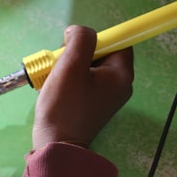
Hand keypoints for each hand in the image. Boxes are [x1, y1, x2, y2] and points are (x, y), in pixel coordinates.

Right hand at [32, 26, 133, 149]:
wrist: (56, 144)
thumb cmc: (64, 106)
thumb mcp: (70, 66)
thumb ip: (80, 40)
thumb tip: (77, 31)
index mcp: (121, 74)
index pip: (118, 41)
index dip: (96, 39)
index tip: (75, 48)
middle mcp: (119, 85)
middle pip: (102, 54)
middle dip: (78, 54)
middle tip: (61, 63)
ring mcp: (106, 97)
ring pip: (89, 68)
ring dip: (70, 67)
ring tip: (55, 78)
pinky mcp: (92, 106)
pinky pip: (84, 82)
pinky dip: (69, 80)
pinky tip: (56, 88)